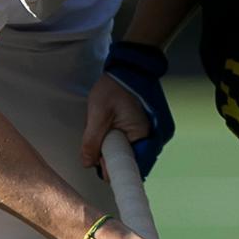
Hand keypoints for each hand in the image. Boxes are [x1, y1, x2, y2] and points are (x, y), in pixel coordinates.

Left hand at [87, 41, 174, 176]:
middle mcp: (150, 138)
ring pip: (128, 152)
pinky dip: (118, 141)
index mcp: (143, 135)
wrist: (128, 69)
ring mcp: (148, 133)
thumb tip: (88, 163)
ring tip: (104, 131)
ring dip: (113, 148)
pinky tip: (109, 129)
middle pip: (129, 161)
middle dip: (111, 157)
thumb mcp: (98, 115)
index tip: (99, 163)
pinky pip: (130, 143)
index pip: (130, 166)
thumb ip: (92, 141)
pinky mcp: (143, 129)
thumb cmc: (114, 88)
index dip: (112, 169)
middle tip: (98, 145)